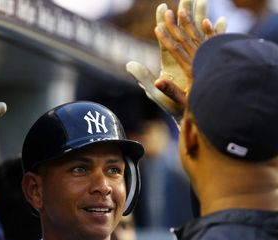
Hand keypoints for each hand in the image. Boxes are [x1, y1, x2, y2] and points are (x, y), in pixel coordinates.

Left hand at [126, 0, 225, 119]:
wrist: (193, 117)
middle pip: (183, 33)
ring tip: (204, 1)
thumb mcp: (156, 93)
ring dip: (202, 18)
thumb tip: (129, 65)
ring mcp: (195, 62)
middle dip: (185, 14)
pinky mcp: (207, 66)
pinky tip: (221, 21)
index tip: (163, 8)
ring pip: (198, 35)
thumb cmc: (174, 108)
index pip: (166, 40)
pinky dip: (217, 34)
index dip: (164, 25)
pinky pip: (213, 47)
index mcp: (170, 64)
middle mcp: (182, 60)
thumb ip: (145, 78)